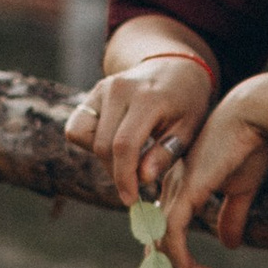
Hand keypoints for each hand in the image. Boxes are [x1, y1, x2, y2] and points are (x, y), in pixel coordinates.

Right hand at [64, 49, 212, 207]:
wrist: (176, 68)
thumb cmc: (187, 103)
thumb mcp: (189, 129)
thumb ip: (166, 154)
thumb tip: (142, 178)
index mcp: (148, 98)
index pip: (124, 145)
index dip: (124, 177)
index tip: (130, 199)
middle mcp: (120, 88)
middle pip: (102, 144)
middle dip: (115, 172)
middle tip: (134, 183)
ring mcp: (103, 87)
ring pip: (82, 135)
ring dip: (100, 156)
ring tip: (126, 160)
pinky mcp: (93, 92)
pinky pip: (78, 126)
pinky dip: (90, 142)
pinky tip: (114, 144)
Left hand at [160, 82, 267, 267]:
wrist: (254, 116)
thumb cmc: (249, 145)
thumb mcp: (241, 190)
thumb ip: (231, 217)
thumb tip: (229, 245)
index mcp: (180, 188)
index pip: (163, 232)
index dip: (175, 261)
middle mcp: (170, 191)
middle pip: (154, 243)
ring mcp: (174, 190)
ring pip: (159, 244)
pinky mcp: (185, 191)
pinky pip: (171, 235)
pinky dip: (180, 259)